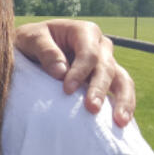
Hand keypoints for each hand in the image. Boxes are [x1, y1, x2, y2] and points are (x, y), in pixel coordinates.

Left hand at [15, 19, 135, 126]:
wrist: (31, 48)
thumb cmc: (31, 40)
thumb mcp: (30, 39)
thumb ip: (45, 51)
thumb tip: (61, 72)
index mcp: (84, 31)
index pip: (89, 53)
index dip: (80, 72)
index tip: (67, 90)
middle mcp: (100, 46)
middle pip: (106, 67)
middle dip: (99, 89)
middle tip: (91, 108)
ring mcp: (105, 63)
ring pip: (122, 80)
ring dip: (123, 101)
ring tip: (120, 122)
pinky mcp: (105, 80)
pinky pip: (120, 91)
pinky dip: (122, 106)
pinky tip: (122, 123)